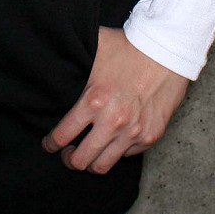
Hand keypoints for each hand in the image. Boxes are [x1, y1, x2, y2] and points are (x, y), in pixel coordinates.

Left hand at [41, 26, 189, 173]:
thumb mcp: (95, 47)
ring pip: (103, 166)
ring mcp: (133, 133)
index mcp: (94, 101)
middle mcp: (113, 122)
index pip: (62, 136)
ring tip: (88, 153)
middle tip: (67, 153)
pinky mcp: (150, 137)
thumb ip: (72, 56)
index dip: (51, 144)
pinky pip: (126, 155)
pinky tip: (113, 140)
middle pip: (80, 160)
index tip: (49, 144)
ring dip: (91, 162)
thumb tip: (47, 55)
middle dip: (69, 160)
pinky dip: (117, 151)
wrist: (167, 51)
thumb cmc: (129, 48)